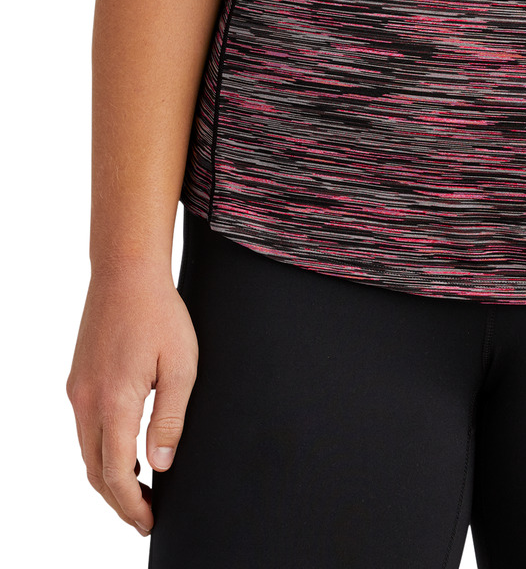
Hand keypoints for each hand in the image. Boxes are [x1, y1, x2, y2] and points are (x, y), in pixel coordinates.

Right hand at [65, 258, 197, 537]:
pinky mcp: (77, 379)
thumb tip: (160, 466)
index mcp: (114, 403)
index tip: (147, 521)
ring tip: (137, 491)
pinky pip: (84, 428)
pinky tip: (123, 452)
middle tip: (143, 516)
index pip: (116, 474)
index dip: (131, 505)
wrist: (126, 271)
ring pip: (86, 451)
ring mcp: (78, 390)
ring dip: (108, 477)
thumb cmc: (160, 314)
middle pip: (95, 471)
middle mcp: (87, 401)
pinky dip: (100, 451)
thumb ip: (170, 420)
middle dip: (118, 500)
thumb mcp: (181, 366)